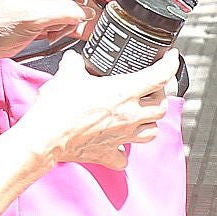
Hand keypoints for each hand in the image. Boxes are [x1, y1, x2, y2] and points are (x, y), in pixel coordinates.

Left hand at [0, 0, 113, 51]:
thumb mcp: (34, 16)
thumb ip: (65, 12)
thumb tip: (87, 12)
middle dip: (78, 13)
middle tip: (74, 24)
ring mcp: (47, 0)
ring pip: (75, 10)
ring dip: (69, 24)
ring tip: (54, 31)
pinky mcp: (47, 14)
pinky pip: (68, 20)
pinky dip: (65, 30)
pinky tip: (53, 34)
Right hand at [27, 49, 175, 170]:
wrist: (45, 136)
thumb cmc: (58, 107)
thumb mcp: (67, 74)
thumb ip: (75, 63)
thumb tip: (74, 59)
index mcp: (124, 92)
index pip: (160, 76)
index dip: (170, 64)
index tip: (171, 58)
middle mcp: (129, 116)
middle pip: (162, 106)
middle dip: (161, 95)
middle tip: (153, 87)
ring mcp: (121, 136)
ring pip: (152, 131)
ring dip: (151, 122)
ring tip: (142, 114)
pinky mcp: (108, 153)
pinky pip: (124, 157)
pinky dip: (125, 152)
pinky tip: (119, 145)